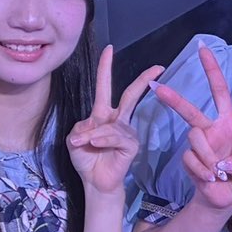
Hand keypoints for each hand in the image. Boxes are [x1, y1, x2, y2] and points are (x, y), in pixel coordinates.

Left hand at [66, 44, 161, 197]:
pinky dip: (101, 139)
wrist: (94, 181)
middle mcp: (118, 120)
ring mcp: (127, 132)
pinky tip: (95, 144)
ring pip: (110, 125)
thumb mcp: (74, 138)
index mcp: (103, 114)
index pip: (106, 87)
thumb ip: (81, 127)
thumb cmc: (86, 159)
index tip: (109, 49)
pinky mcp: (131, 145)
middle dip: (143, 80)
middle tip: (157, 67)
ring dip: (92, 134)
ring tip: (82, 143)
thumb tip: (93, 126)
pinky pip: (115, 137)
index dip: (106, 68)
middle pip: (131, 95)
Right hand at [151, 44, 231, 210]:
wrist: (226, 201)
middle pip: (190, 110)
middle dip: (173, 99)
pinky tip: (211, 179)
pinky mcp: (189, 160)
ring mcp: (199, 145)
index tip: (202, 49)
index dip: (212, 71)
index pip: (221, 93)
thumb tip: (224, 163)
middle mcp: (211, 130)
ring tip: (220, 173)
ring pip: (194, 138)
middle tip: (155, 87)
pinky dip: (202, 172)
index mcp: (230, 124)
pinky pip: (190, 159)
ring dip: (208, 157)